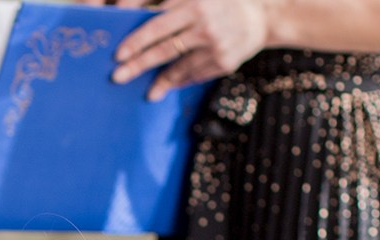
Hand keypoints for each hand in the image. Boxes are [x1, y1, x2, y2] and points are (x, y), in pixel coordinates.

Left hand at [107, 0, 267, 101]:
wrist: (263, 15)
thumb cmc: (220, 2)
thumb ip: (169, 7)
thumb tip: (134, 18)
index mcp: (195, 4)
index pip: (157, 24)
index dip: (136, 40)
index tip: (118, 54)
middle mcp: (204, 25)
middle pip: (164, 49)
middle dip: (138, 65)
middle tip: (117, 77)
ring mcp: (216, 46)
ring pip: (179, 67)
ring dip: (159, 81)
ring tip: (147, 91)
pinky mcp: (225, 62)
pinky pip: (195, 75)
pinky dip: (180, 80)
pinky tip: (169, 86)